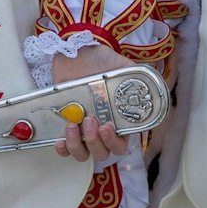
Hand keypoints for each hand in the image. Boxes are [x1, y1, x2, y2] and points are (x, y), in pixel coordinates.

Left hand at [52, 44, 133, 159]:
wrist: (74, 53)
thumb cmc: (99, 61)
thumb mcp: (120, 66)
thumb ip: (135, 77)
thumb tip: (146, 84)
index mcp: (117, 120)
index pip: (120, 144)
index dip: (114, 142)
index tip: (106, 127)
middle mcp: (101, 129)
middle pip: (103, 153)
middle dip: (95, 141)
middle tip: (90, 120)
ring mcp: (82, 130)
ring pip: (84, 154)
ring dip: (78, 145)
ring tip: (72, 125)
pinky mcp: (64, 127)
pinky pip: (64, 150)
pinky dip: (62, 150)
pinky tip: (59, 140)